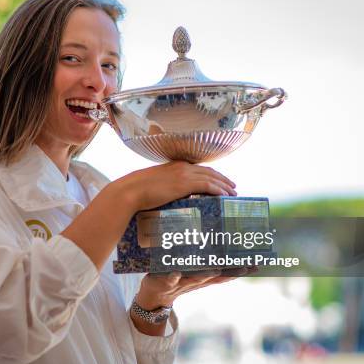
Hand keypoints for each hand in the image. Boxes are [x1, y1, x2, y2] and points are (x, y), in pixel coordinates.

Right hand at [114, 161, 236, 211]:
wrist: (130, 191)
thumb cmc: (136, 191)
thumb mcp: (153, 185)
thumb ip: (164, 187)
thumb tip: (166, 198)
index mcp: (174, 165)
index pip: (199, 168)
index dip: (212, 174)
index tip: (220, 180)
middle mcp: (182, 167)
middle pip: (209, 171)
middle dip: (222, 179)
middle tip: (232, 186)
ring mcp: (184, 174)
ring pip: (212, 178)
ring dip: (225, 185)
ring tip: (233, 193)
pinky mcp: (184, 184)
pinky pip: (208, 185)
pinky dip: (219, 189)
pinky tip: (225, 195)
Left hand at [135, 267, 255, 309]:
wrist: (154, 297)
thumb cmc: (176, 277)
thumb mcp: (192, 269)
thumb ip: (204, 257)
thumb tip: (216, 237)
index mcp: (205, 276)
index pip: (227, 273)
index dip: (241, 269)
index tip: (257, 264)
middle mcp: (197, 280)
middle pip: (216, 277)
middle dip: (230, 272)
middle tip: (245, 266)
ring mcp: (181, 282)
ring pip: (196, 278)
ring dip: (206, 274)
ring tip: (215, 270)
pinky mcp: (164, 282)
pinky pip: (170, 279)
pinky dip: (173, 276)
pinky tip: (175, 271)